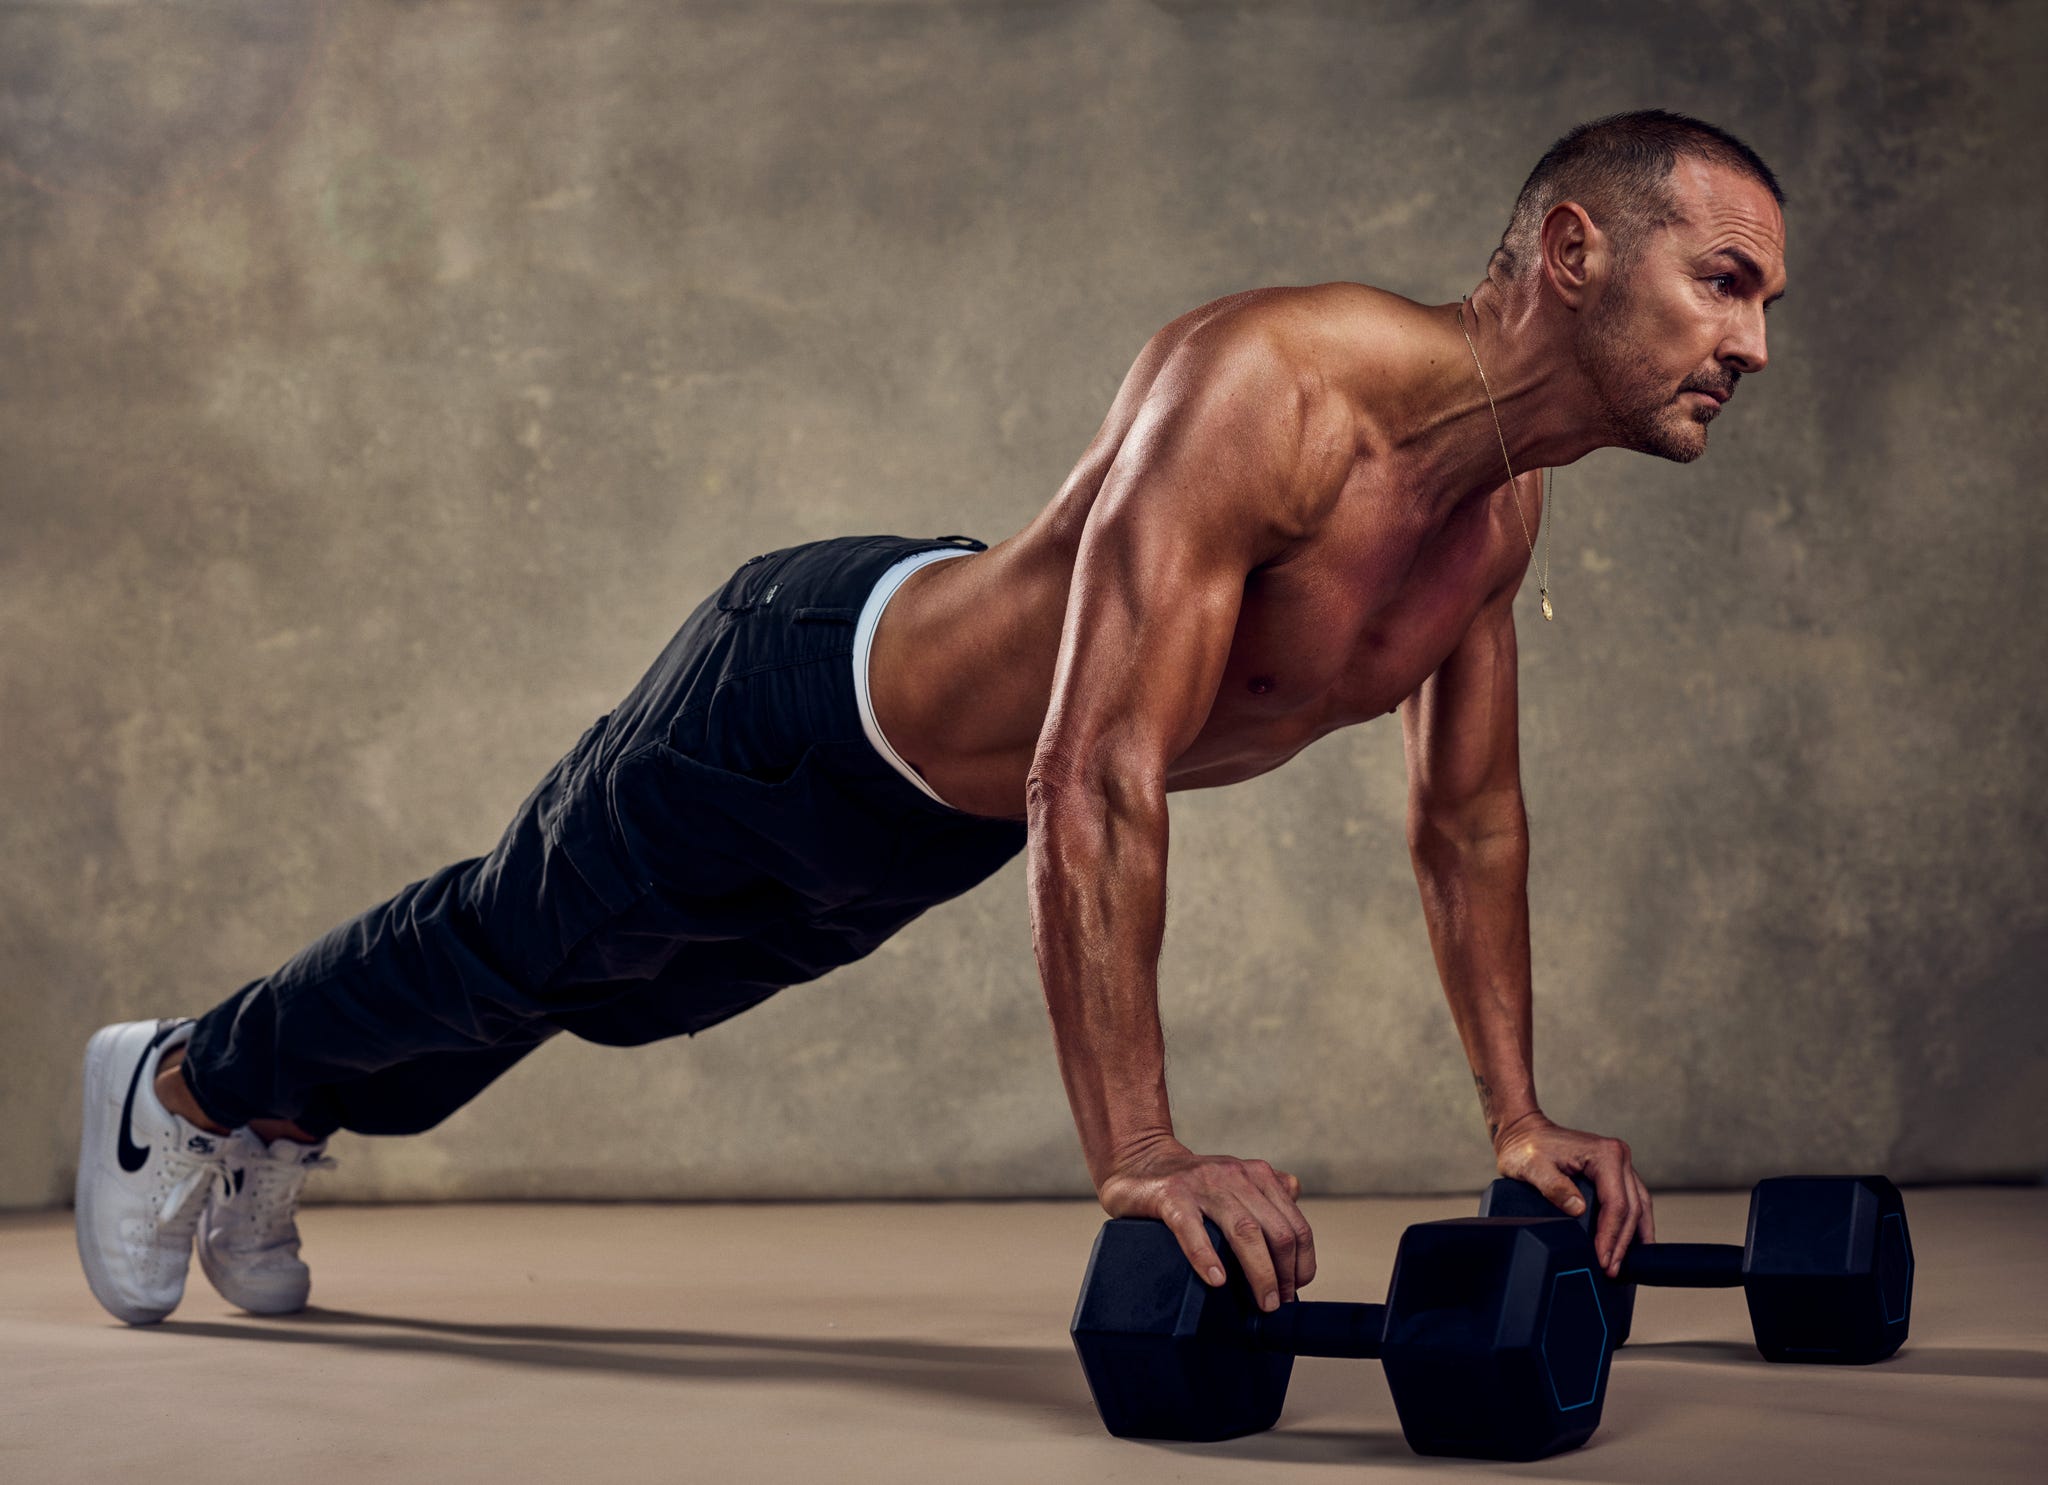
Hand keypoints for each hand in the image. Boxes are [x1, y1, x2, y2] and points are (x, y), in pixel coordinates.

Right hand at [1095, 1135, 1315, 1311]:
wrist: (1139, 1159)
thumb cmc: (1189, 1180)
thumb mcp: (1234, 1178)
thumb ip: (1265, 1188)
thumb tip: (1295, 1196)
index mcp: (1255, 1175)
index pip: (1294, 1224)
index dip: (1302, 1263)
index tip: (1295, 1289)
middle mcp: (1234, 1176)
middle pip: (1275, 1231)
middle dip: (1283, 1275)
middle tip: (1276, 1304)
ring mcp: (1202, 1184)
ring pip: (1244, 1231)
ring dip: (1259, 1273)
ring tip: (1262, 1302)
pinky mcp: (1170, 1195)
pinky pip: (1192, 1228)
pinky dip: (1206, 1256)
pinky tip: (1216, 1280)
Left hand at [1492, 1112, 1654, 1278]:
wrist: (1524, 1132)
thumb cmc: (1526, 1146)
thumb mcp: (1533, 1167)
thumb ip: (1554, 1187)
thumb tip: (1578, 1210)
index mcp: (1605, 1154)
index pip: (1616, 1204)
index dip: (1611, 1236)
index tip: (1602, 1259)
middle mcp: (1618, 1156)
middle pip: (1632, 1208)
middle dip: (1622, 1243)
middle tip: (1612, 1269)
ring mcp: (1619, 1164)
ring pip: (1639, 1206)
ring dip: (1633, 1236)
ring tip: (1624, 1264)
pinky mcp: (1615, 1172)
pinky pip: (1631, 1201)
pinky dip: (1632, 1223)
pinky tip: (1629, 1242)